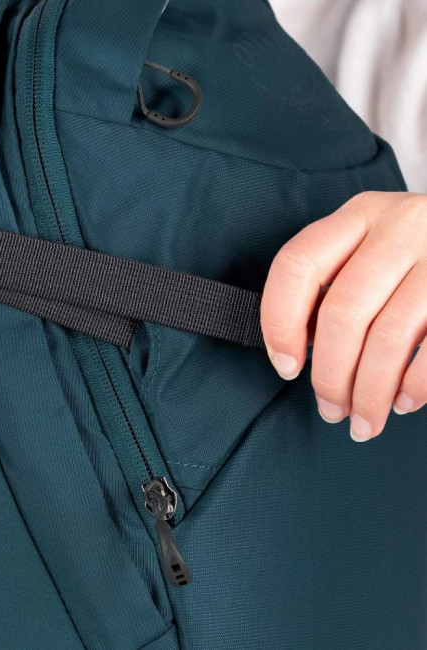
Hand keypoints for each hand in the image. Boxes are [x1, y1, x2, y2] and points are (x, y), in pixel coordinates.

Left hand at [261, 191, 426, 441]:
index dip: (280, 322)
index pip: (296, 265)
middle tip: (331, 410)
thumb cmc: (415, 258)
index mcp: (358, 215)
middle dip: (330, 375)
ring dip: (370, 393)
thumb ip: (331, 286)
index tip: (285, 367)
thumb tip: (295, 352)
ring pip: (389, 337)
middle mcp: (400, 225)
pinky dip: (415, 384)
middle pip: (343, 312)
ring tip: (363, 421)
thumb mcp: (370, 250)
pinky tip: (403, 402)